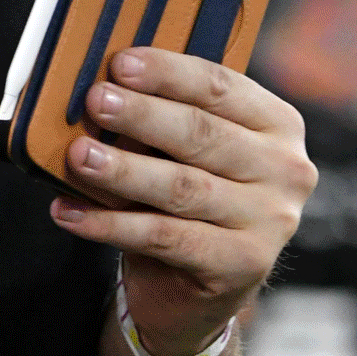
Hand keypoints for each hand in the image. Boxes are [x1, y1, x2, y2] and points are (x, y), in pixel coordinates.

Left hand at [50, 48, 316, 355]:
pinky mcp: (243, 264)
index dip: (168, 73)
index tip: (120, 63)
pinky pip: (165, 237)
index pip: (220, 87)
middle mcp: (285, 169)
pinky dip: (111, 224)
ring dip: (124, 170)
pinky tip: (70, 213)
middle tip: (96, 101)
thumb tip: (101, 92)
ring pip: (183, 187)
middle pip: (203, 133)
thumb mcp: (183, 154)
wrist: (201, 292)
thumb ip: (160, 121)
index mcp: (277, 125)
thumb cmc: (188, 205)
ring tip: (78, 157)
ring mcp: (270, 220)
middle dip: (143, 115)